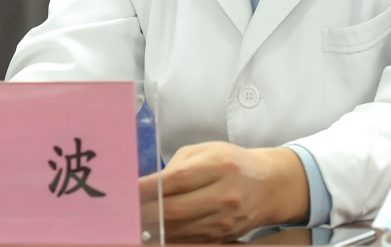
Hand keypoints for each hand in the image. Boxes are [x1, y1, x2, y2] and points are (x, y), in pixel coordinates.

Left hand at [139, 142, 308, 242]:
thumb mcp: (207, 151)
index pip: (176, 180)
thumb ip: (178, 166)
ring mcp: (225, 220)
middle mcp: (224, 195)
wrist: (268, 186)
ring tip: (131, 222)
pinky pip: (188, 241)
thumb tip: (146, 186)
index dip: (147, 188)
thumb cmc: (232, 163)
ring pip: (178, 230)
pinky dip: (167, 237)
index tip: (125, 191)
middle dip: (143, 212)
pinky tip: (152, 232)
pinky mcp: (222, 237)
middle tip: (122, 211)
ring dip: (151, 228)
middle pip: (174, 210)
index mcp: (220, 166)